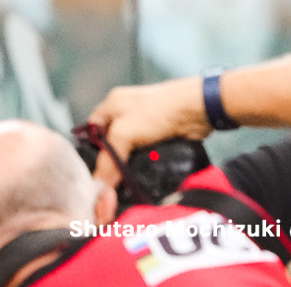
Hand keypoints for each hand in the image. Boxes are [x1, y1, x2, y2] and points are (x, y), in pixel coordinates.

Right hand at [86, 77, 209, 184]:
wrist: (200, 108)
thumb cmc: (160, 110)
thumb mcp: (123, 134)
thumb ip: (108, 160)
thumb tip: (101, 187)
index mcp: (113, 104)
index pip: (92, 131)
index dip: (90, 152)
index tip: (93, 173)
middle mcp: (127, 112)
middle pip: (111, 143)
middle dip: (111, 162)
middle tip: (109, 182)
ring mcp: (146, 123)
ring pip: (130, 151)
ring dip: (129, 165)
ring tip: (125, 183)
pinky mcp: (161, 134)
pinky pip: (146, 154)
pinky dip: (145, 164)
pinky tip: (142, 176)